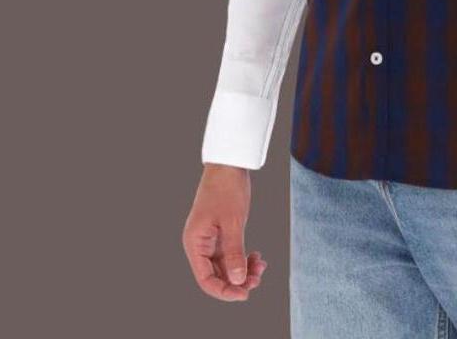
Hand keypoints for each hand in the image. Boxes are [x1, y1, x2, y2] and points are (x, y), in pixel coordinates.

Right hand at [182, 163, 267, 301]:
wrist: (228, 162)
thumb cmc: (226, 187)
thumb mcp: (233, 221)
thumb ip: (234, 252)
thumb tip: (237, 280)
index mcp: (195, 243)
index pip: (206, 279)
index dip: (224, 291)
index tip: (245, 294)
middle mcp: (199, 244)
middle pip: (216, 275)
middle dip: (237, 280)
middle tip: (258, 278)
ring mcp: (210, 239)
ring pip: (225, 266)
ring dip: (243, 270)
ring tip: (261, 266)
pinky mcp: (220, 233)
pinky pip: (230, 254)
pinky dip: (243, 258)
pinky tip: (257, 257)